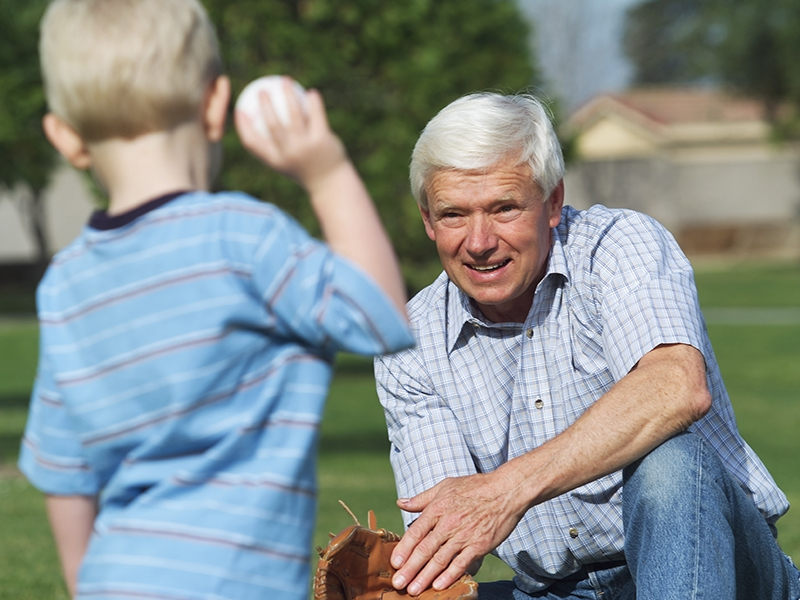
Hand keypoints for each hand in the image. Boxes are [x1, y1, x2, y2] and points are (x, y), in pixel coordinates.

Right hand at [235, 78, 346, 193]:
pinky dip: (313, 101)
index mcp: (275, 160)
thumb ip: (274, 145)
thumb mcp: (287, 162)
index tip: (239, 110)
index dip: (242, 126)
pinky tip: (311, 92)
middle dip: (265, 105)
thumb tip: (259, 121)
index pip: (252, 143)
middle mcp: (288, 154)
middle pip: (273, 125)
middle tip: (261, 90)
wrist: (331, 183)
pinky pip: (315, 114)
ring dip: (288, 94)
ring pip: (294, 115)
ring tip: (285, 81)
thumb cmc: (305, 169)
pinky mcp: (322, 140)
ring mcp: (305, 146)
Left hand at [390, 472, 526, 595]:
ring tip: (414, 590)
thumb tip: (401, 502)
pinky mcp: (479, 545)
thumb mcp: (445, 486)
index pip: (416, 532)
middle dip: (410, 569)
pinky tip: (439, 585)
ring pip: (440, 560)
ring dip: (425, 577)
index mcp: (438, 508)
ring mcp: (464, 535)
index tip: (394, 563)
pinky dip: (449, 576)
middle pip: (425, 549)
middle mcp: (448, 523)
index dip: (404, 549)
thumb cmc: (474, 487)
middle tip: (398, 583)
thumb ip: (422, 498)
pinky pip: (461, 563)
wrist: (506, 491)